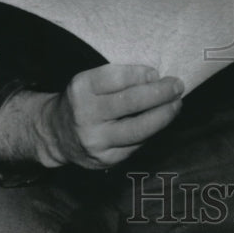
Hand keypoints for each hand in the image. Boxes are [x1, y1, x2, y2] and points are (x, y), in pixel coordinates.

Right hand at [0, 64, 183, 170]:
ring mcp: (95, 141)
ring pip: (139, 129)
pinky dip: (151, 131)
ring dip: (164, 115)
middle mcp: (85, 115)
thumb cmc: (83, 101)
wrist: (56, 134)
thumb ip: (118, 78)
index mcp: (81, 89)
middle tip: (177, 86)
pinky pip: (137, 145)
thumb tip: (156, 78)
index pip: (116, 78)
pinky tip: (159, 122)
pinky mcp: (105, 160)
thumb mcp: (90, 82)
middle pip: (131, 103)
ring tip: (176, 105)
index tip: (156, 72)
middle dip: (160, 93)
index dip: (140, 74)